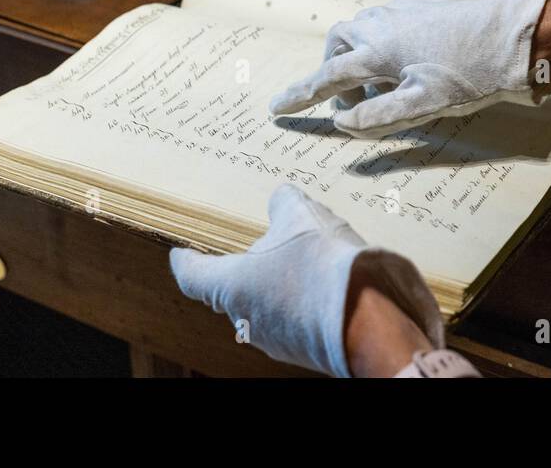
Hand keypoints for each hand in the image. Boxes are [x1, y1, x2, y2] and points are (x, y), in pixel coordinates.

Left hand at [169, 184, 441, 376]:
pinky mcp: (305, 351)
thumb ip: (284, 204)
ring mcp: (276, 341)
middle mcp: (247, 319)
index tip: (180, 254)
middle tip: (277, 243)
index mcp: (232, 286)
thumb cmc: (323, 266)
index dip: (187, 261)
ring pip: (271, 305)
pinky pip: (298, 321)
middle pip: (239, 288)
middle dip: (256, 267)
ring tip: (315, 260)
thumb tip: (280, 199)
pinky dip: (308, 302)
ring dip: (285, 284)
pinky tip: (333, 284)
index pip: (194, 275)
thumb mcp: (303, 216)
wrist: (369, 317)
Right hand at [270, 0, 550, 137]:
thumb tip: (342, 123)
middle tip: (347, 100)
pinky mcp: (424, 7)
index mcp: (378, 50)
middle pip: (339, 44)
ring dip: (358, 57)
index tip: (277, 108)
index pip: (327, 77)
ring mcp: (404, 11)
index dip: (301, 95)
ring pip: (362, 29)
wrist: (520, 34)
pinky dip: (381, 44)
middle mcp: (383, 24)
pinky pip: (386, 23)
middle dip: (332, 70)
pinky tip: (405, 63)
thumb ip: (379, 116)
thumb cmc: (474, 73)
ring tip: (381, 87)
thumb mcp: (424, 104)